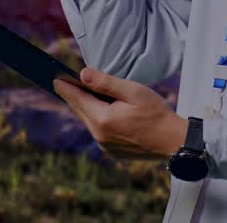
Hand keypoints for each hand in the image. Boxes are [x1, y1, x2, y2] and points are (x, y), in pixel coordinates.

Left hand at [53, 67, 187, 160]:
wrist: (172, 142)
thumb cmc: (156, 113)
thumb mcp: (133, 91)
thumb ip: (106, 83)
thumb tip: (82, 75)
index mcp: (103, 119)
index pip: (77, 98)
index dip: (65, 87)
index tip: (54, 78)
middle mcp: (99, 135)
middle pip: (80, 110)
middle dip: (74, 96)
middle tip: (64, 82)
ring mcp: (104, 145)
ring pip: (89, 121)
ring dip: (87, 107)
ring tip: (85, 93)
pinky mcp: (110, 151)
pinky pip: (98, 131)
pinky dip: (98, 119)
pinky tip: (105, 111)